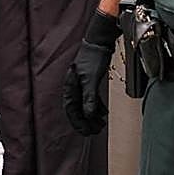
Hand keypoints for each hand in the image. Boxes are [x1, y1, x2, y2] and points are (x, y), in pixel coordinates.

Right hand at [63, 11, 120, 135]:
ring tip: (100, 124)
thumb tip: (89, 114)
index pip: (71, 110)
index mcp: (70, 87)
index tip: (87, 132)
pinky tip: (103, 111)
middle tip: (95, 131)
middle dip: (85, 122)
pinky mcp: (88, 81)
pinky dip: (96, 107)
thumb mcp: (91, 78)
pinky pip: (89, 99)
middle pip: (76, 110)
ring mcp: (80, 84)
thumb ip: (89, 97)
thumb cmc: (92, 57)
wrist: (98, 42)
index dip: (78, 123)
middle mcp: (73, 87)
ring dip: (91, 116)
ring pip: (83, 106)